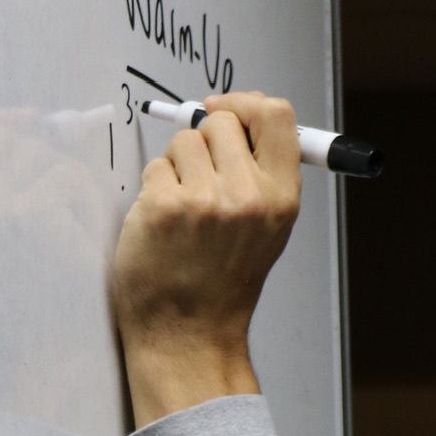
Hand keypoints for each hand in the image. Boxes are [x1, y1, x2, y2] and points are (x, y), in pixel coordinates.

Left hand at [109, 90, 300, 424]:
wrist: (189, 333)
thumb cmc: (222, 282)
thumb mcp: (267, 228)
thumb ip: (263, 173)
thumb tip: (239, 114)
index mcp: (282, 198)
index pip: (276, 115)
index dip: (245, 103)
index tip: (224, 110)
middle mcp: (249, 196)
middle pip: (221, 120)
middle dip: (204, 141)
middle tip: (200, 182)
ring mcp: (206, 202)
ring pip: (183, 141)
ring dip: (177, 167)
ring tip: (183, 212)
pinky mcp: (164, 208)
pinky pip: (155, 168)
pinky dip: (153, 190)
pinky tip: (163, 225)